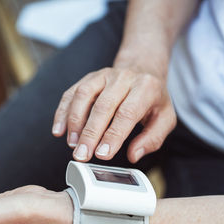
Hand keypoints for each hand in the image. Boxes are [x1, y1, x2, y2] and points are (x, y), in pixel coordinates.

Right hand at [52, 67, 175, 162]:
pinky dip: (62, 113)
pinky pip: (70, 94)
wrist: (141, 69)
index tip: (102, 154)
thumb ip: (152, 138)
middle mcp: (122, 78)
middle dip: (90, 133)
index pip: (127, 112)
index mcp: (145, 87)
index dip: (113, 135)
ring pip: (83, 95)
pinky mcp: (87, 78)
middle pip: (102, 105)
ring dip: (74, 122)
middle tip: (82, 155)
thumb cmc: (151, 98)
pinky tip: (59, 131)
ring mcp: (102, 75)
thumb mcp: (164, 118)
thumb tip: (133, 154)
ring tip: (72, 144)